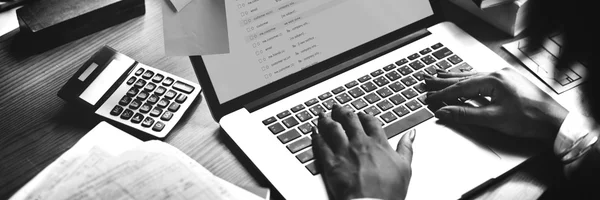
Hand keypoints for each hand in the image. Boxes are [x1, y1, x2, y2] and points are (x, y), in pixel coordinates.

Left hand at [312, 104, 414, 199]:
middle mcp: (360, 143)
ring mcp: (344, 151)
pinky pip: (321, 145)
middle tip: (337, 107)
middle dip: (342, 111)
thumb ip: (406, 148)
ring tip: (323, 115)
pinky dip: (316, 136)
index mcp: (378, 143)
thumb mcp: (405, 168)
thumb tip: (411, 135)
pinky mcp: (331, 163)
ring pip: (332, 128)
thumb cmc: (388, 192)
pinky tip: (314, 132)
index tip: (361, 114)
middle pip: (349, 120)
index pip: (370, 121)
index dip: (364, 115)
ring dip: (326, 119)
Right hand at [425, 67, 567, 142]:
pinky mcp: (507, 81)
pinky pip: (481, 77)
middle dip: (443, 81)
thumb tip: (445, 112)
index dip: (443, 94)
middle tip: (426, 81)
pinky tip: (462, 78)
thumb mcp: (493, 119)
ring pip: (472, 76)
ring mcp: (503, 76)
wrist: (554, 121)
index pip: (460, 87)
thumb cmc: (529, 119)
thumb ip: (466, 115)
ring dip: (453, 78)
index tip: (430, 98)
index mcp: (494, 80)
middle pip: (464, 77)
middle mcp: (498, 74)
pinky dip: (467, 79)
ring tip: (438, 75)